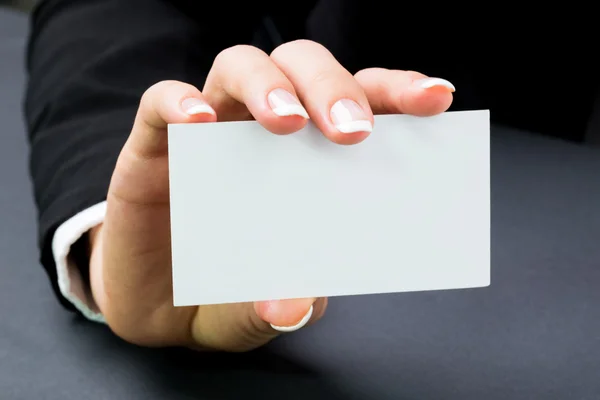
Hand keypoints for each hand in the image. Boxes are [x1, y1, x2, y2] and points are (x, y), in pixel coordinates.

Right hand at [89, 40, 453, 350]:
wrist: (160, 303)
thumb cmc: (227, 291)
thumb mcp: (264, 308)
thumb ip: (283, 308)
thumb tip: (295, 304)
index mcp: (309, 156)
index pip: (359, 103)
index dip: (396, 93)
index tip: (435, 99)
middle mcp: (263, 130)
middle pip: (303, 68)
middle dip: (333, 87)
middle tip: (351, 132)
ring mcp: (210, 132)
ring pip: (240, 66)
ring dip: (268, 85)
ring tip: (284, 123)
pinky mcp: (154, 145)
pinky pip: (160, 102)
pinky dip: (178, 102)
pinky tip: (196, 121)